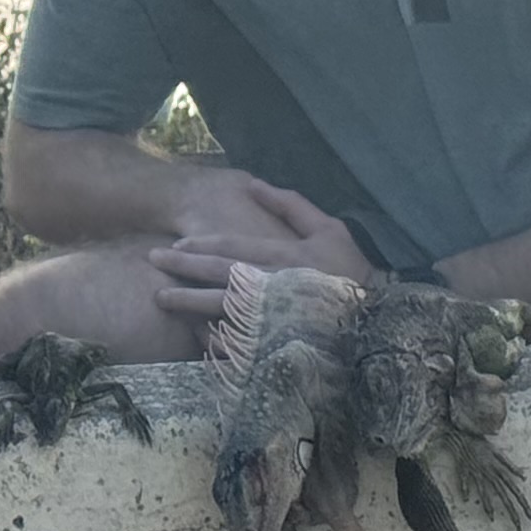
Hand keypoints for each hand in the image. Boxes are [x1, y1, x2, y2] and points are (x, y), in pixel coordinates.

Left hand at [147, 180, 372, 332]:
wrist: (379, 322)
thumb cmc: (353, 272)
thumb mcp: (329, 229)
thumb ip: (290, 206)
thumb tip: (253, 185)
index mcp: (284, 257)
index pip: (232, 247)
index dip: (200, 246)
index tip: (175, 246)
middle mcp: (273, 285)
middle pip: (218, 275)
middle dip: (182, 269)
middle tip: (152, 261)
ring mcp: (273, 318)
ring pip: (220, 308)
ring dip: (187, 302)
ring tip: (160, 298)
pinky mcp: (277, 345)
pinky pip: (238, 344)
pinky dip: (214, 340)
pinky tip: (192, 335)